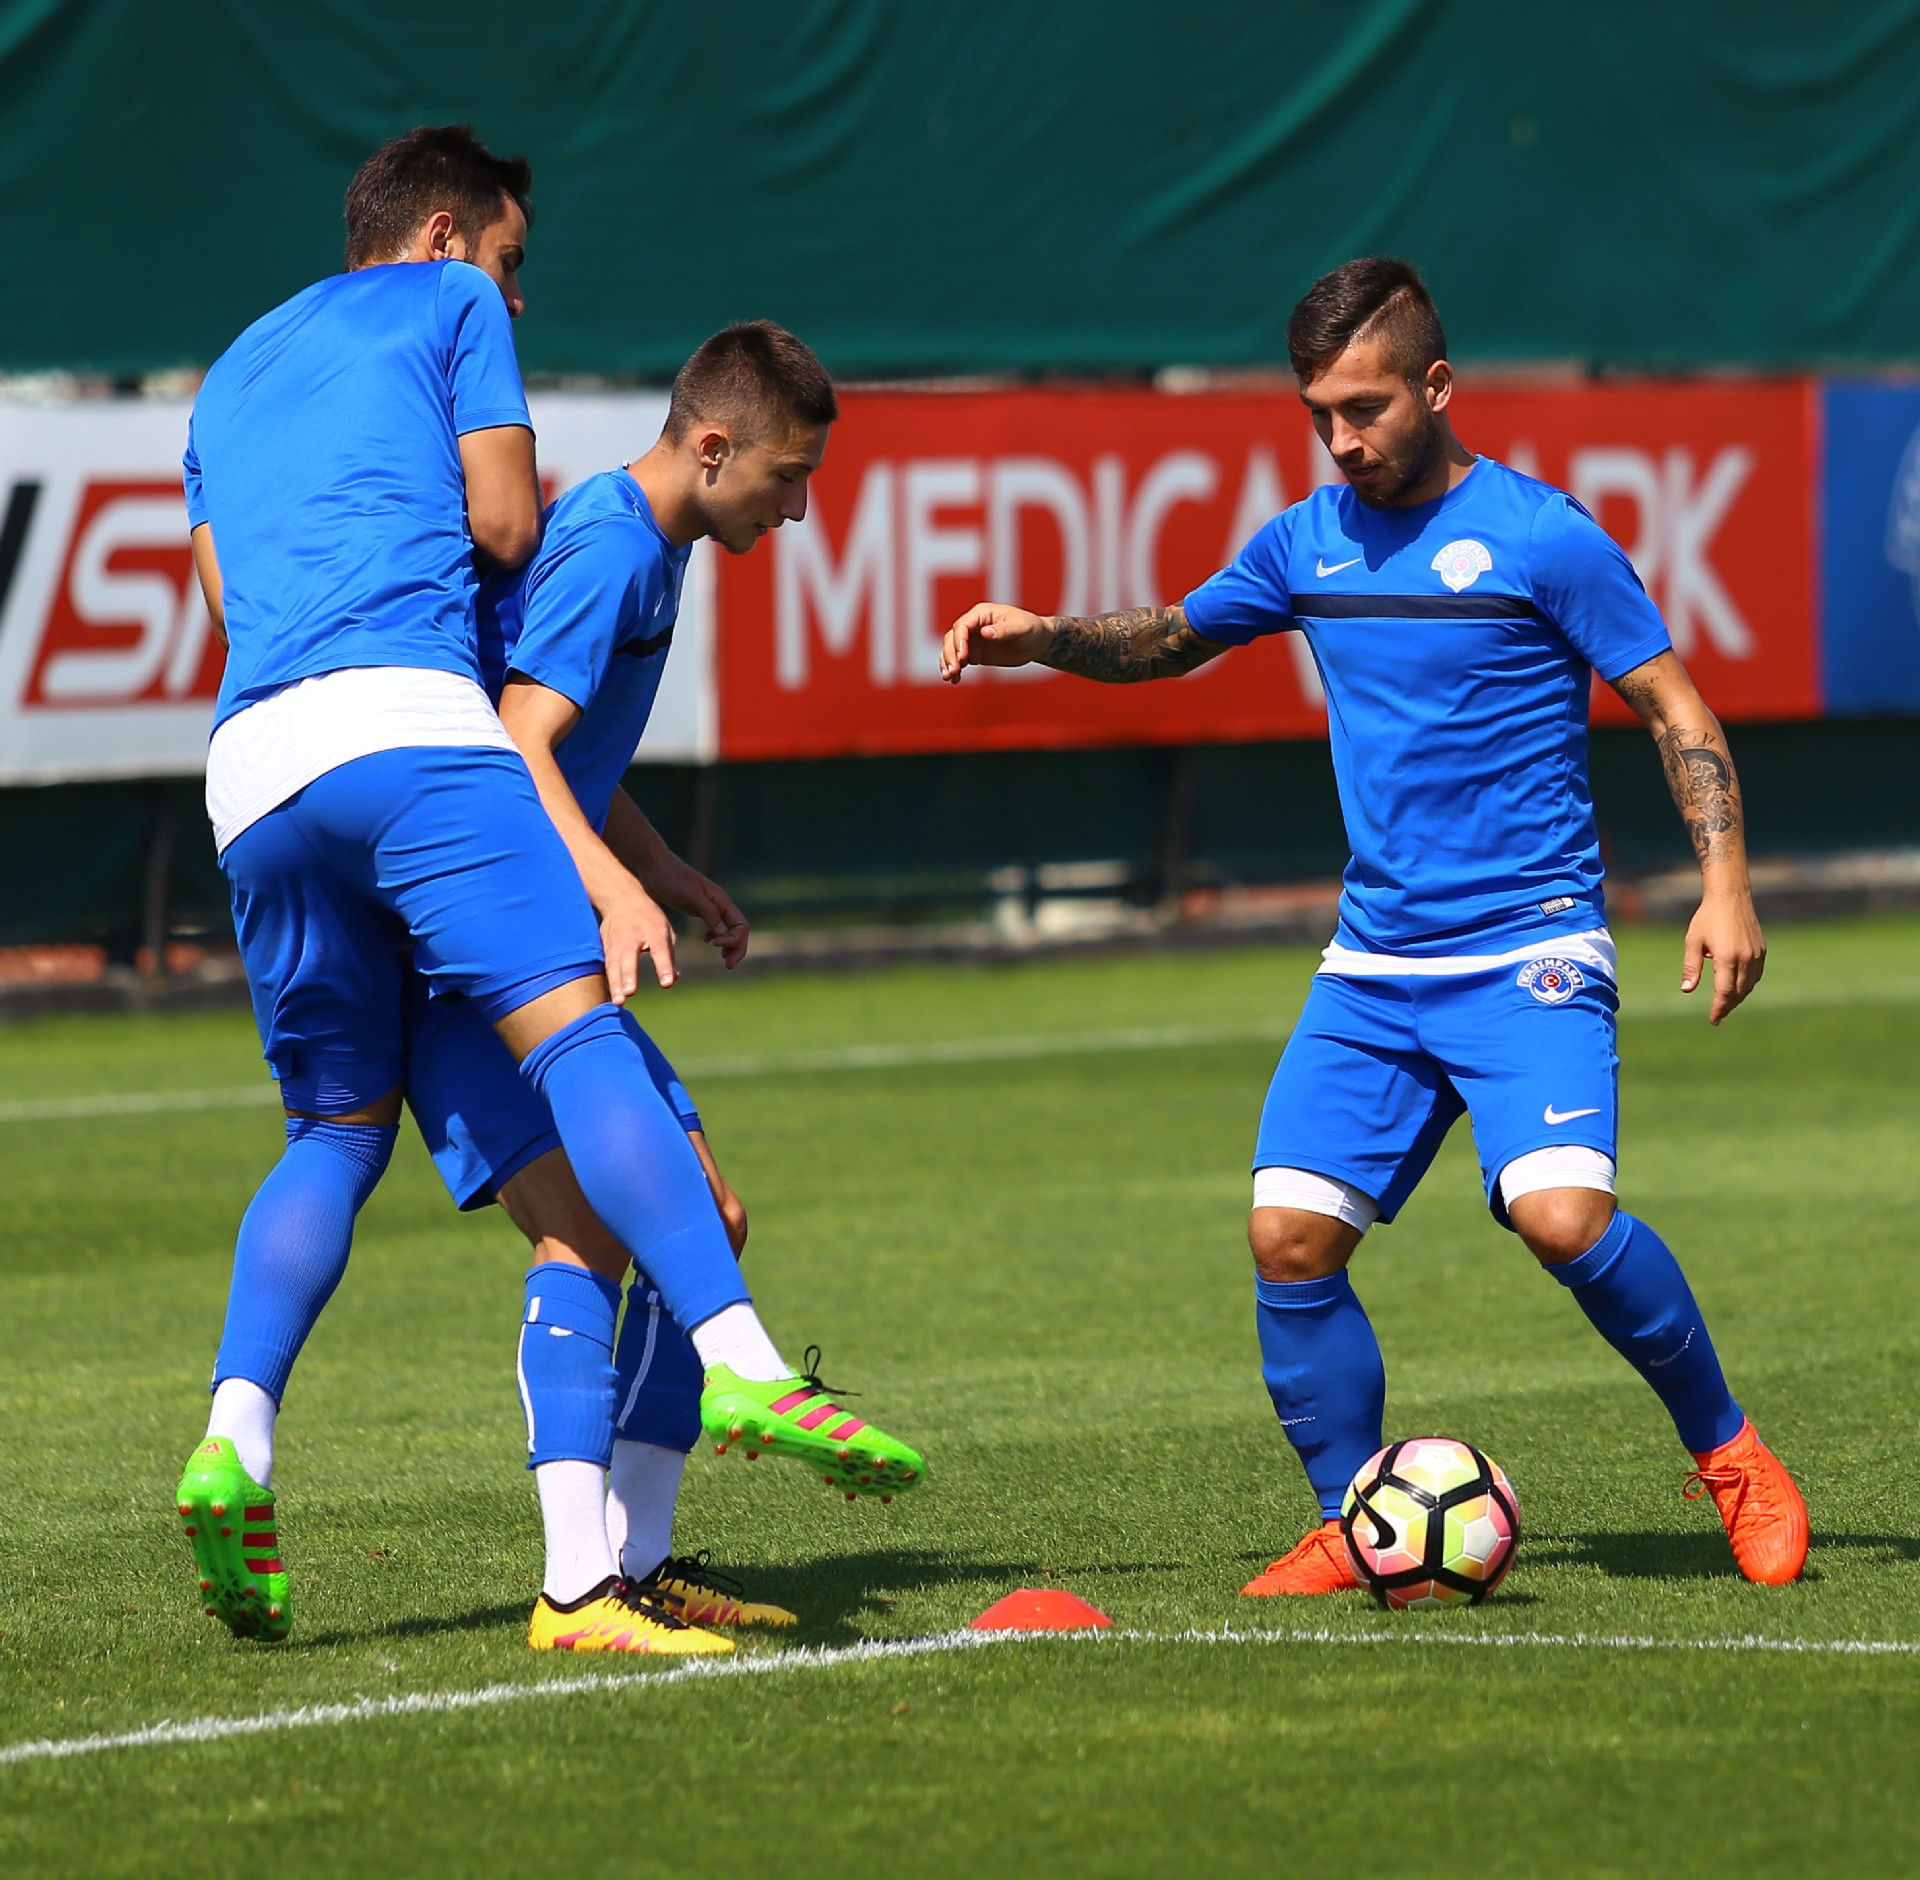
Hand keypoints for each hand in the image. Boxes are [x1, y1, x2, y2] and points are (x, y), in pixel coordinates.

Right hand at [599, 876, 677, 998]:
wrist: (620, 898)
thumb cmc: (648, 918)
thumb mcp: (665, 931)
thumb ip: (669, 956)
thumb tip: (674, 979)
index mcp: (654, 932)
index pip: (660, 950)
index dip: (663, 967)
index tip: (667, 983)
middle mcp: (632, 938)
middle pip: (629, 959)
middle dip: (629, 976)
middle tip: (630, 993)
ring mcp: (616, 943)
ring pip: (614, 965)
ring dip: (615, 984)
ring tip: (618, 1002)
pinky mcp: (605, 948)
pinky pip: (606, 967)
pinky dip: (607, 982)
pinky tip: (609, 997)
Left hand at [643, 853, 750, 969]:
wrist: (654, 866)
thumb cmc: (671, 877)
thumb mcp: (690, 895)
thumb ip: (709, 913)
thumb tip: (723, 935)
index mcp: (720, 900)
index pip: (740, 925)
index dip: (733, 940)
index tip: (715, 946)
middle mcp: (718, 904)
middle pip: (738, 930)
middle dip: (737, 948)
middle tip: (729, 966)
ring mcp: (708, 907)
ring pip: (728, 930)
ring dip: (729, 945)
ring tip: (724, 960)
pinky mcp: (697, 909)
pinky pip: (714, 926)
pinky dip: (715, 937)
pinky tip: (705, 941)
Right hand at [940, 603, 1051, 682]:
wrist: (1038, 641)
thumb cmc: (1031, 629)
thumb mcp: (1021, 628)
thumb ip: (1003, 630)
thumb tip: (985, 633)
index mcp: (982, 613)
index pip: (962, 626)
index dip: (959, 641)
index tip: (963, 657)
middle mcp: (974, 625)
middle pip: (952, 638)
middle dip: (949, 654)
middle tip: (953, 671)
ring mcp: (973, 639)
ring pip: (951, 649)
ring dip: (947, 663)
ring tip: (949, 677)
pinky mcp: (975, 653)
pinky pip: (959, 661)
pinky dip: (954, 670)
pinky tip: (954, 680)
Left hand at [1681, 888, 1765, 1024]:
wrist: (1730, 897)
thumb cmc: (1707, 918)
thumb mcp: (1693, 942)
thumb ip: (1691, 967)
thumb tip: (1687, 990)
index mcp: (1727, 957)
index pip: (1725, 992)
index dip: (1719, 1007)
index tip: (1713, 1019)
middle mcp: (1745, 958)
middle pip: (1739, 992)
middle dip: (1727, 1006)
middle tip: (1717, 1015)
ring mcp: (1756, 955)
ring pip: (1749, 985)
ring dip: (1738, 998)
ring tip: (1726, 1005)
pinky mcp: (1761, 950)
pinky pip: (1756, 975)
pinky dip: (1748, 986)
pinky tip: (1739, 989)